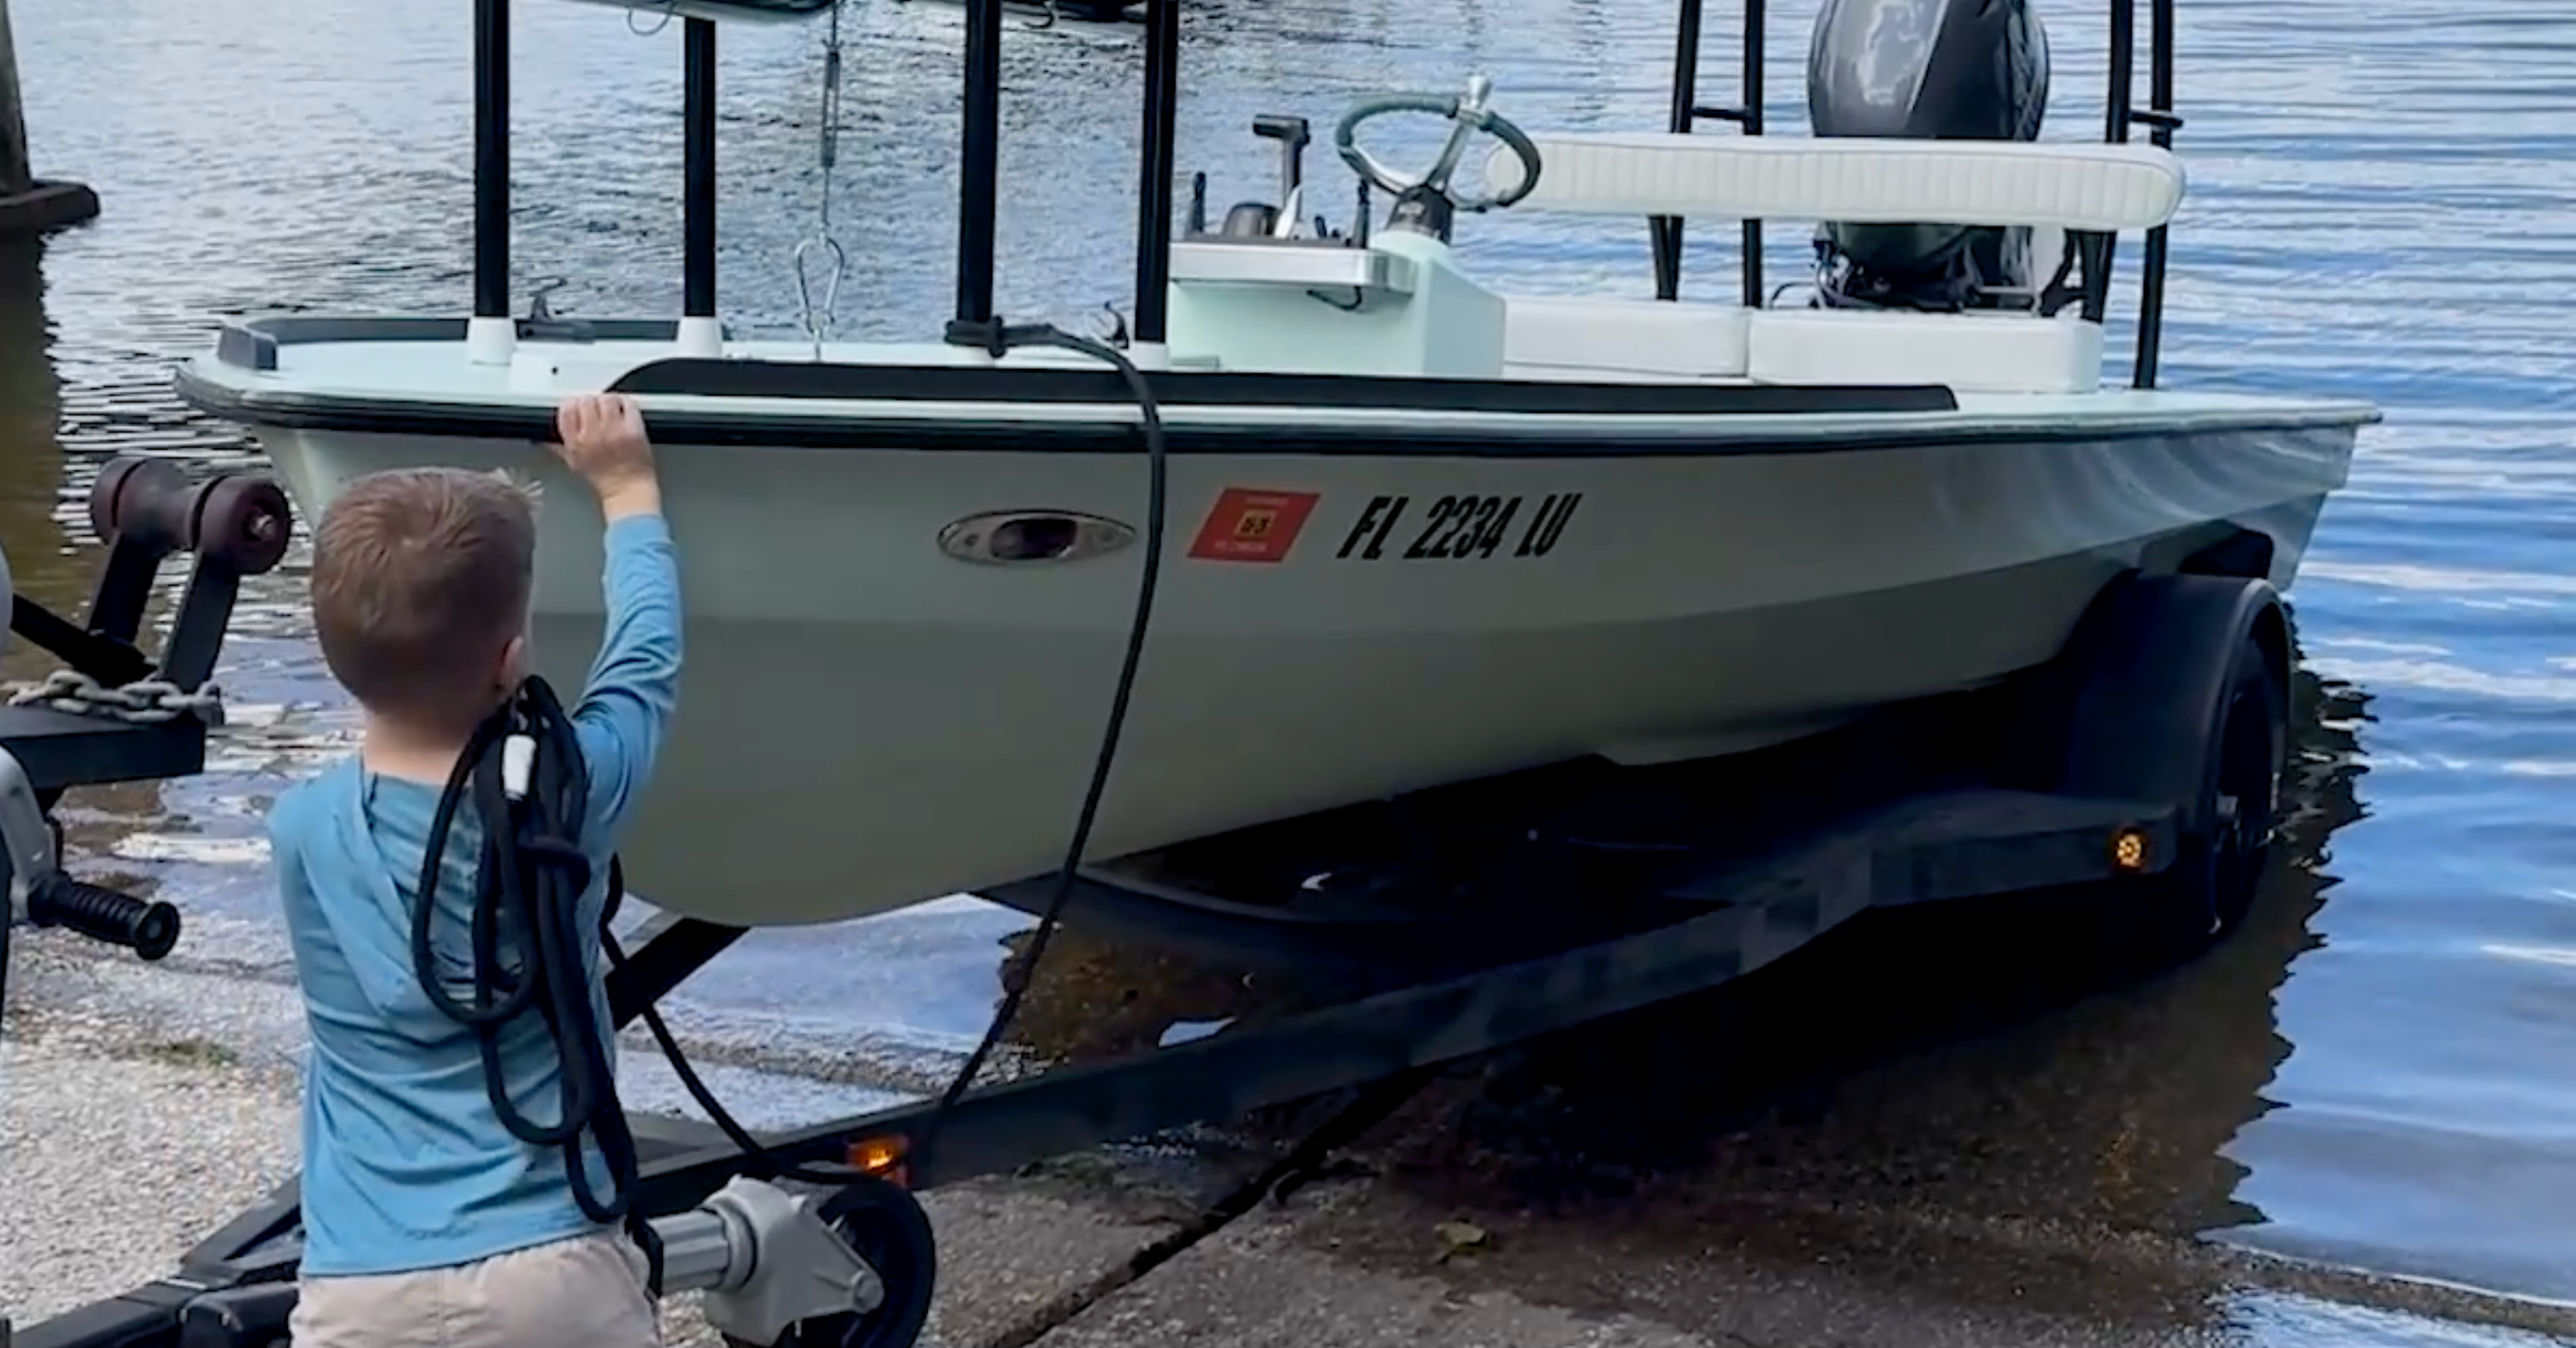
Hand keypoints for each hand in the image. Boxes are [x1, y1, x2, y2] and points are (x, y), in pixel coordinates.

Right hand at [553, 394, 660, 518]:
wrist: (627, 490)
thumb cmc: (603, 480)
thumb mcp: (574, 463)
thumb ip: (558, 446)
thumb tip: (545, 437)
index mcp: (575, 442)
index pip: (567, 410)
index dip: (572, 404)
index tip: (577, 406)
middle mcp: (593, 434)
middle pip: (586, 401)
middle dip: (590, 402)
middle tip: (596, 408)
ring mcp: (614, 430)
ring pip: (606, 399)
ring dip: (608, 400)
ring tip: (611, 408)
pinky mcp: (633, 429)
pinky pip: (628, 404)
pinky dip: (625, 403)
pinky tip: (624, 409)